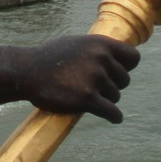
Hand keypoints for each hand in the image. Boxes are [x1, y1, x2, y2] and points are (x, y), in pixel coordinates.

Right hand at [21, 35, 139, 122]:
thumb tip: (114, 55)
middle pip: (124, 80)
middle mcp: (100, 59)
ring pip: (116, 97)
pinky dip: (114, 117)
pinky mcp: (87, 99)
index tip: (116, 73)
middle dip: (113, 86)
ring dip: (105, 100)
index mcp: (100, 44)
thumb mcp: (75, 44)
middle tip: (95, 88)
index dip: (126, 67)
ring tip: (87, 97)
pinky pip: (112, 112)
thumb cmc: (48, 58)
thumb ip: (96, 49)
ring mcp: (95, 79)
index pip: (133, 58)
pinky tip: (113, 117)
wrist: (27, 71)